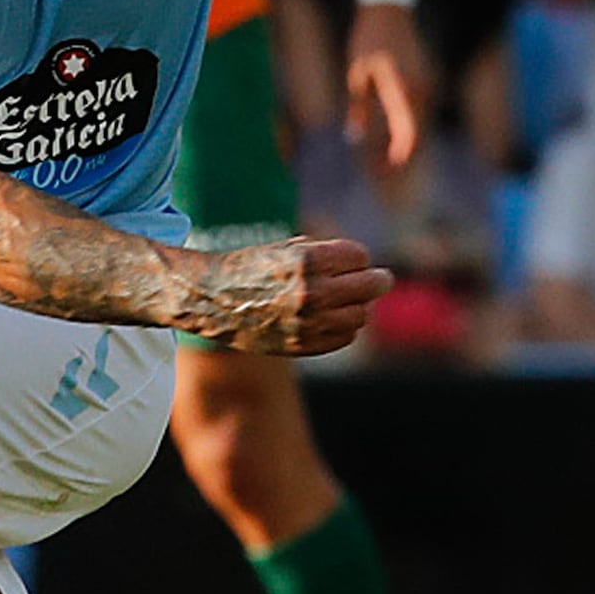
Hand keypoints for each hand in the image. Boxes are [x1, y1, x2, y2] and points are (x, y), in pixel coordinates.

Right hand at [184, 233, 389, 355]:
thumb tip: (365, 268)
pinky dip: (346, 326)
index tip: (351, 259)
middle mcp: (310, 293)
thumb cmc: (251, 267)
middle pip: (370, 285)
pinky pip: (345, 336)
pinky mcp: (303, 344)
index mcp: (305, 262)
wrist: (213, 300)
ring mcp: (308, 323)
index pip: (359, 257)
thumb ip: (326, 254)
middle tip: (381, 279)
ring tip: (351, 300)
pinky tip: (335, 318)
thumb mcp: (286, 248)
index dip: (357, 257)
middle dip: (377, 280)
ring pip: (361, 314)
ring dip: (360, 305)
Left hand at [340, 1, 426, 172]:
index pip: (407, 134)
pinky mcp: (427, 81)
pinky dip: (409, 129)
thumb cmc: (367, 41)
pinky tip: (393, 137)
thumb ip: (359, 108)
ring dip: (405, 144)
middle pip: (417, 134)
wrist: (388, 11)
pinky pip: (420, 113)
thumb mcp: (356, 74)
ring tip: (383, 160)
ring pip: (421, 125)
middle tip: (379, 173)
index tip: (383, 172)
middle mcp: (421, 90)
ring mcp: (427, 85)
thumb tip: (355, 138)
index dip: (396, 157)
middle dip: (400, 157)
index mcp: (403, 90)